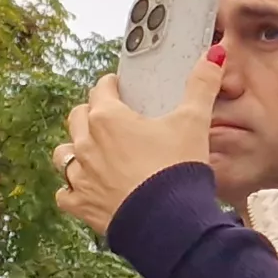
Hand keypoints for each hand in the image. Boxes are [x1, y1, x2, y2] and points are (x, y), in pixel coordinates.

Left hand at [55, 47, 223, 235]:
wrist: (169, 222)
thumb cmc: (178, 168)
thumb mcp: (194, 121)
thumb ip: (201, 85)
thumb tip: (214, 55)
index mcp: (107, 118)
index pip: (100, 89)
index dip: (110, 86)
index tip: (117, 86)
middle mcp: (86, 144)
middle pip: (77, 117)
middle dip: (90, 112)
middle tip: (109, 116)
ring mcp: (80, 176)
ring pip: (64, 153)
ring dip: (75, 148)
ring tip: (93, 150)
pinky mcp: (81, 205)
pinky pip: (65, 193)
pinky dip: (73, 189)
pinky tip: (87, 188)